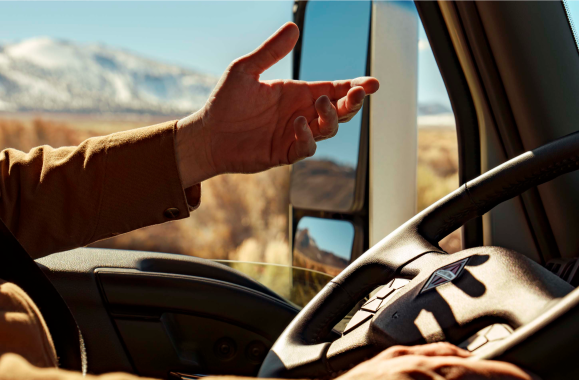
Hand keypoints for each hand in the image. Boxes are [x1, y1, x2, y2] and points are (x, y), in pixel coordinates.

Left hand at [175, 22, 379, 187]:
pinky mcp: (285, 152)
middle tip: (357, 93)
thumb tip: (293, 27)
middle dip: (353, 102)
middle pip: (339, 110)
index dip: (355, 87)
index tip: (372, 83)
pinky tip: (298, 124)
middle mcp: (301, 113)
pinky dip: (308, 136)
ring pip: (329, 129)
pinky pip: (307, 147)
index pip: (334, 89)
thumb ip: (270, 51)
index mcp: (297, 93)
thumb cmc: (224, 103)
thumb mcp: (245, 70)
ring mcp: (294, 134)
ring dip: (331, 116)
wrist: (206, 135)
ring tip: (320, 103)